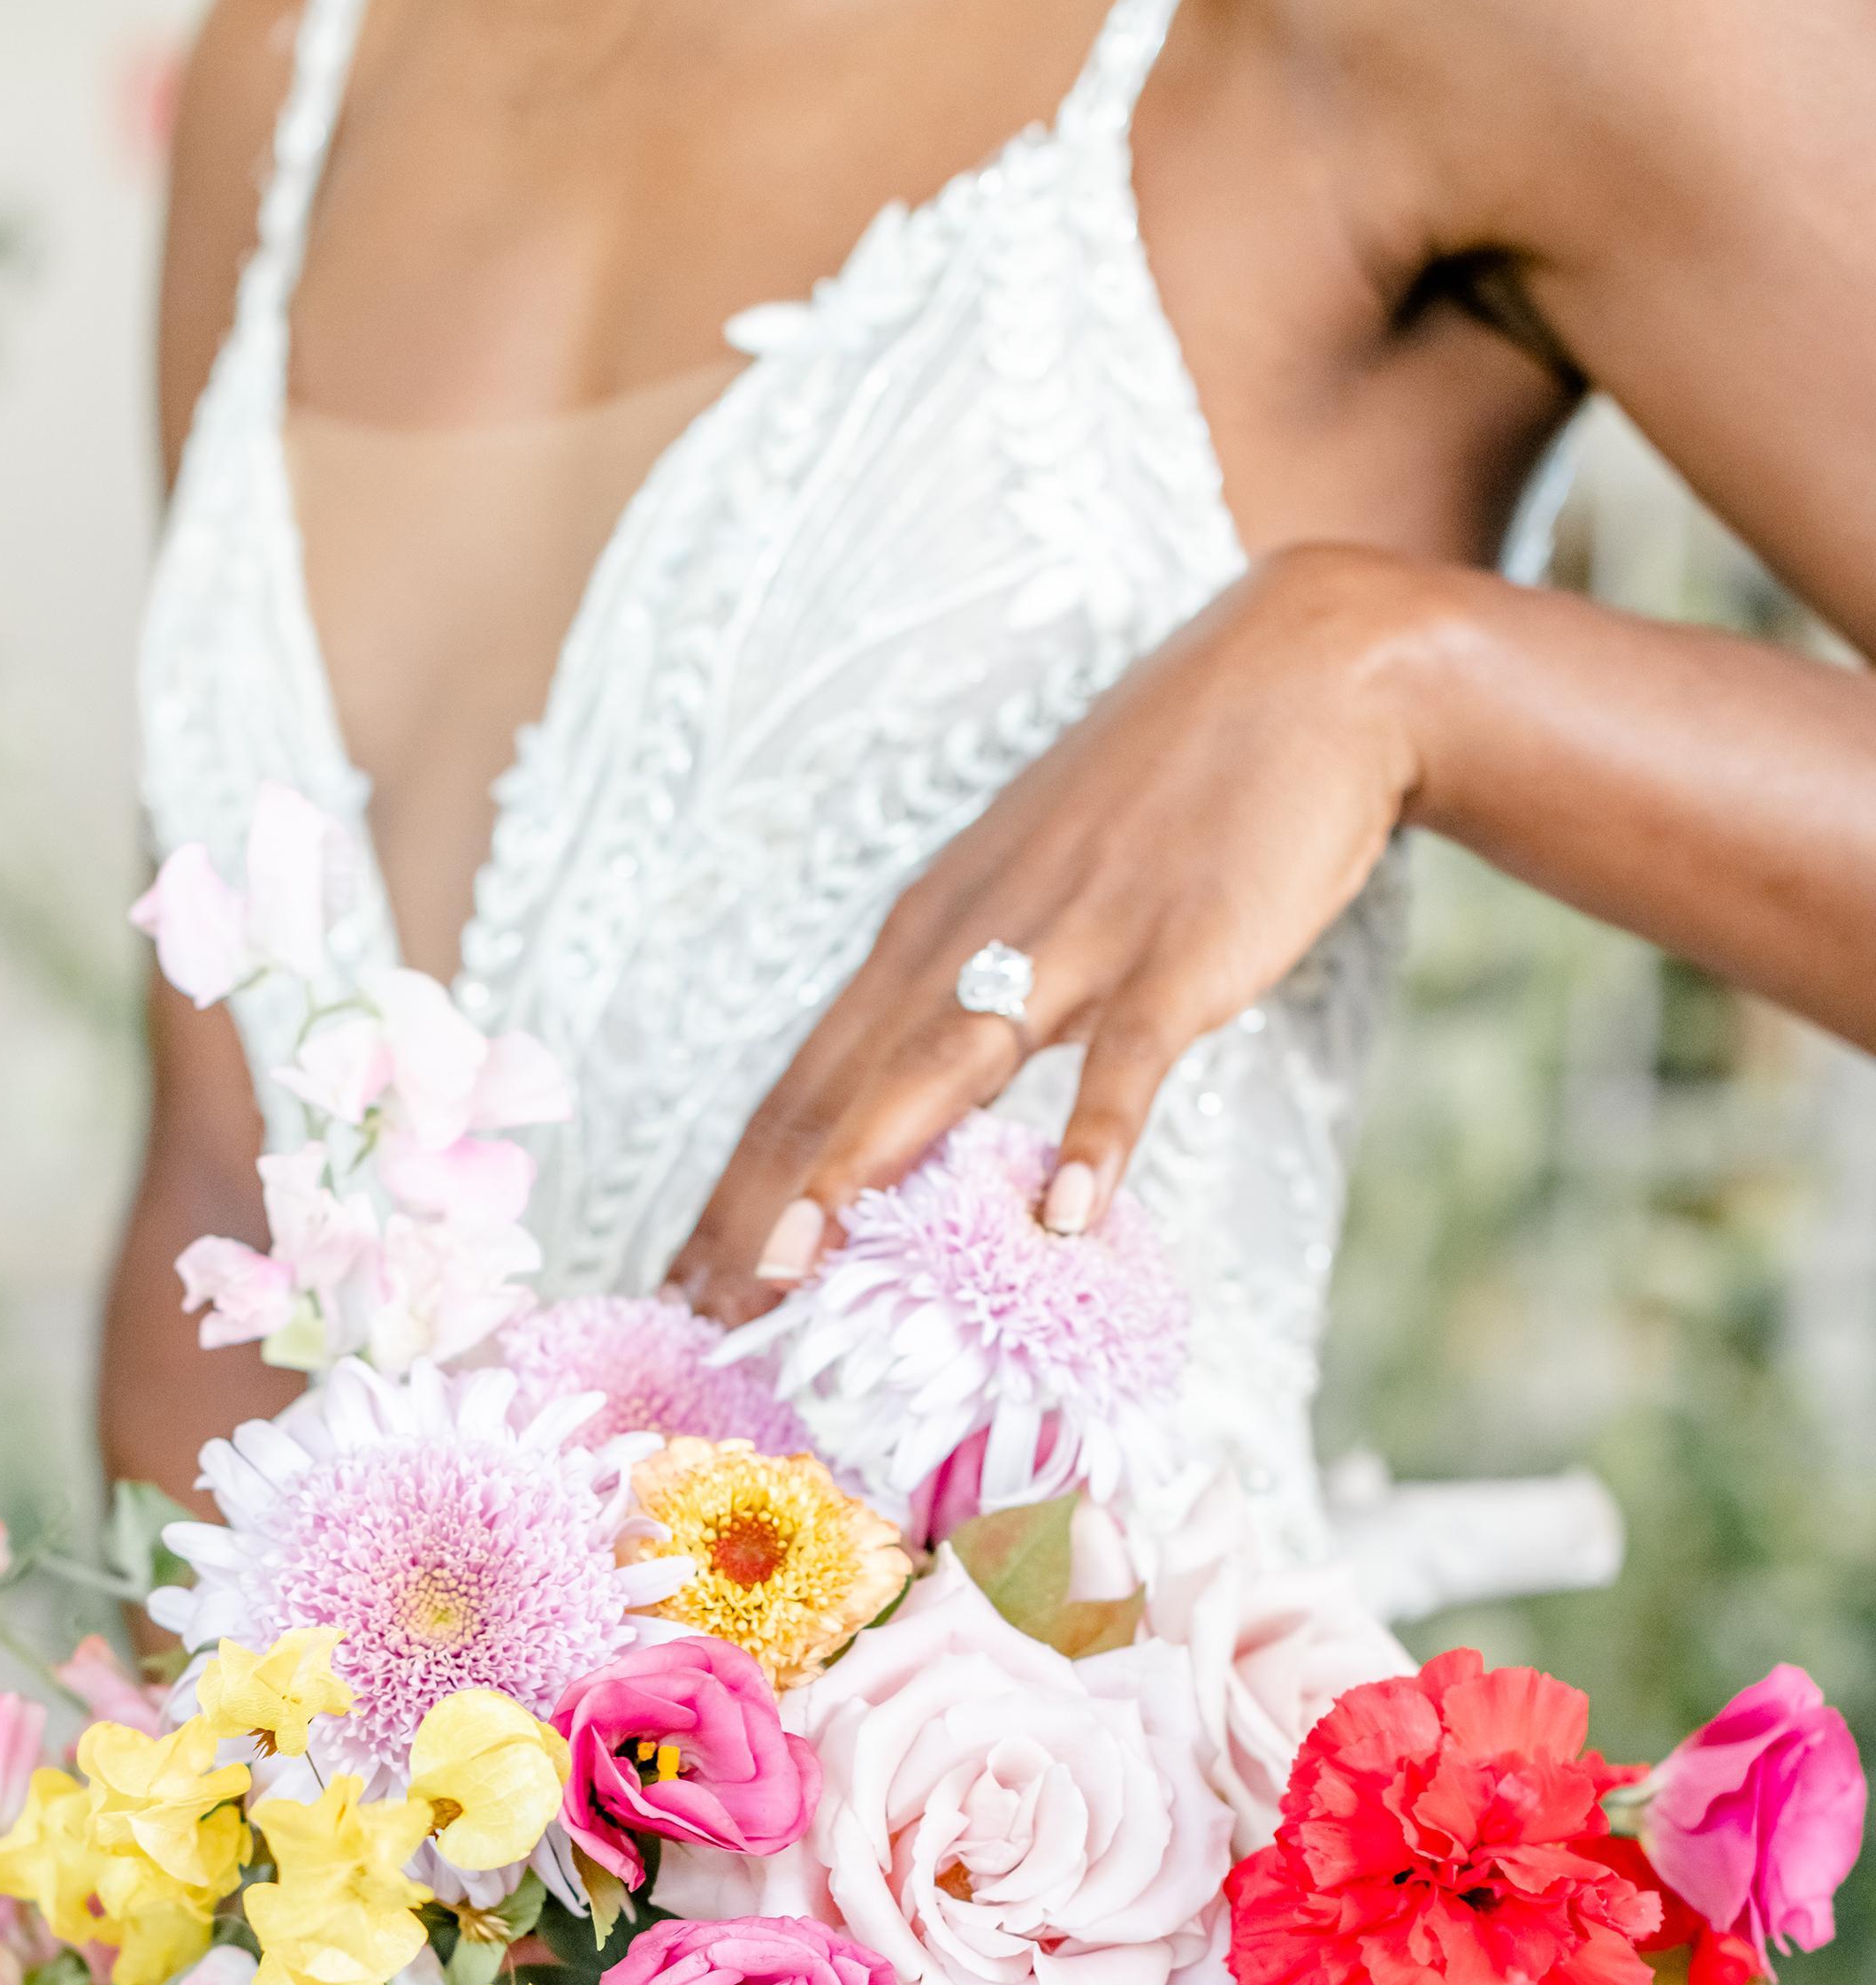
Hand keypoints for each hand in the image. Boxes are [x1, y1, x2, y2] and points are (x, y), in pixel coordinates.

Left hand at [666, 542, 1441, 1323]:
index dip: (736, 1188)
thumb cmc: (1160, 799)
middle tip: (695, 1314)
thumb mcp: (1027, 895)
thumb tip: (915, 1108)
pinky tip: (1064, 1217)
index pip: (804, 1081)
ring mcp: (1070, 944)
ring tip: (793, 1269)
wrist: (1303, 670)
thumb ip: (969, 997)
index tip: (680, 1285)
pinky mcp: (1175, 953)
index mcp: (924, 936)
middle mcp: (968, 939)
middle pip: (839, 1090)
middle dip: (759, 1207)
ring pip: (938, 1070)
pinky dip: (1093, 1137)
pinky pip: (1125, 1059)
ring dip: (858, 1171)